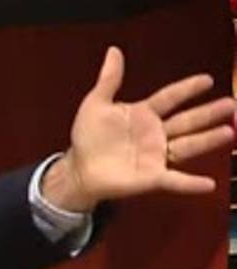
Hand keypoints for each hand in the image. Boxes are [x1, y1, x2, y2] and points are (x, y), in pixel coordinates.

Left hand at [42, 46, 235, 211]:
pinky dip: (191, 183)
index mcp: (143, 114)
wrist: (78, 169)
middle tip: (231, 104)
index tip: (207, 80)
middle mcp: (155, 134)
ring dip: (208, 140)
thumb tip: (113, 50)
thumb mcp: (95, 105)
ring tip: (229, 131)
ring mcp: (156, 156)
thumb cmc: (88, 137)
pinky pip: (175, 180)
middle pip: (186, 121)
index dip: (187, 89)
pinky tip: (209, 184)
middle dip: (208, 113)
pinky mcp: (152, 177)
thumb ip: (108, 80)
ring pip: (188, 145)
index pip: (170, 98)